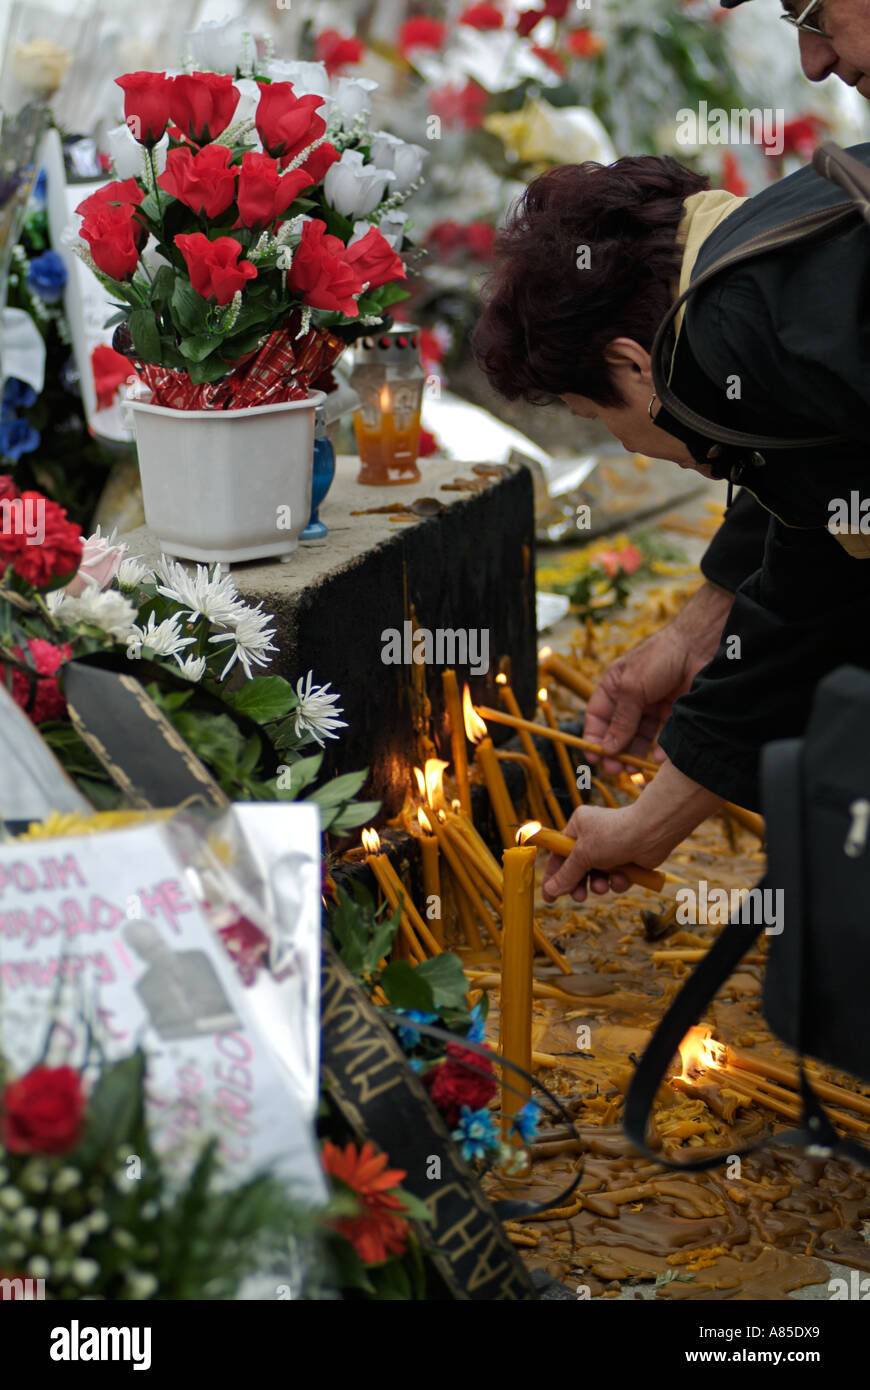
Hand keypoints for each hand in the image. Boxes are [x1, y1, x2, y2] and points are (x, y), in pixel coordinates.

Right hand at [541, 757, 720, 902]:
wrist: (651, 833)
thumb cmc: (614, 835)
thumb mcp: (584, 855)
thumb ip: (567, 874)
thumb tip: (550, 890)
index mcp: (579, 826)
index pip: (560, 854)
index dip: (553, 875)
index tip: (548, 896)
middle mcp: (594, 837)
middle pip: (578, 868)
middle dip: (579, 884)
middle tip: (579, 896)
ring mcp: (611, 849)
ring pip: (597, 876)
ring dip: (599, 884)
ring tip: (602, 885)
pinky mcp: (626, 861)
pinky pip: (615, 878)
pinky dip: (617, 881)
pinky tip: (622, 877)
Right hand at [583, 581, 732, 773]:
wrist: (699, 645)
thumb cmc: (659, 658)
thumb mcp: (632, 689)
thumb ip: (621, 720)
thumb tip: (607, 749)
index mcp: (614, 686)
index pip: (597, 717)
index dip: (594, 738)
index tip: (594, 758)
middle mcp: (631, 697)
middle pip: (618, 730)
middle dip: (615, 751)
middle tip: (615, 771)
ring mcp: (653, 705)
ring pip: (640, 736)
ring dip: (635, 754)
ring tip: (634, 770)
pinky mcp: (673, 712)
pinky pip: (663, 736)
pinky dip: (660, 749)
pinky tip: (658, 758)